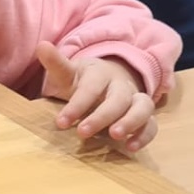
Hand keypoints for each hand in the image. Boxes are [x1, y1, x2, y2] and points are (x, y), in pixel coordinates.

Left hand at [35, 43, 157, 151]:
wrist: (107, 81)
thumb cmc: (83, 80)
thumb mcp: (68, 73)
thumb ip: (56, 63)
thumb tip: (42, 46)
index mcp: (100, 73)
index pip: (91, 87)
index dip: (77, 105)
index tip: (61, 122)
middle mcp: (121, 85)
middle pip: (119, 98)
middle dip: (102, 116)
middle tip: (82, 133)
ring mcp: (135, 100)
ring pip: (143, 107)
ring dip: (131, 122)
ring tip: (115, 137)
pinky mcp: (144, 117)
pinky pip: (151, 124)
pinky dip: (145, 136)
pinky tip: (130, 148)